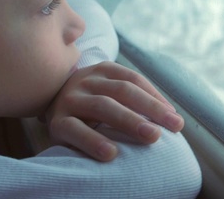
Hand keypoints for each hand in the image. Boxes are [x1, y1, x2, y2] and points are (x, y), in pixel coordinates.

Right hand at [44, 61, 184, 161]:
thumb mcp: (110, 93)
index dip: (156, 98)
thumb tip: (172, 117)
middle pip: (123, 91)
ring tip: (152, 137)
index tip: (175, 119)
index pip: (134, 80)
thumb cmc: (91, 102)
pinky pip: (75, 130)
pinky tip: (111, 154)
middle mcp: (86, 80)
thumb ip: (136, 99)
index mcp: (104, 70)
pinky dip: (93, 141)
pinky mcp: (56, 121)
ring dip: (130, 121)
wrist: (48, 104)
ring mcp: (70, 98)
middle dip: (151, 109)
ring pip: (102, 106)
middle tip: (173, 126)